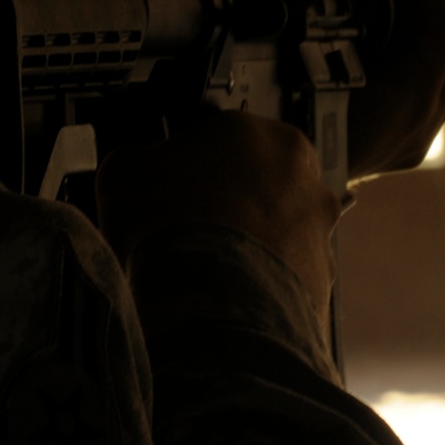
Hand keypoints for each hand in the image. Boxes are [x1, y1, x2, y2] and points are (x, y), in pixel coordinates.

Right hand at [95, 110, 341, 318]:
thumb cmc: (171, 232)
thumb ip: (139, 160)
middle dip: (228, 204)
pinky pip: (286, 277)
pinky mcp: (322, 281)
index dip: (190, 165)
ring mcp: (319, 230)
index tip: (171, 188)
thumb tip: (139, 171)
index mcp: (259, 134)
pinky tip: (227, 297)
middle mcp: (303, 176)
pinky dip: (261, 285)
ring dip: (247, 245)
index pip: (222, 138)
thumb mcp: (122, 172)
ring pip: (277, 230)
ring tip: (205, 271)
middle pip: (257, 183)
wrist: (206, 310)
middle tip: (187, 230)